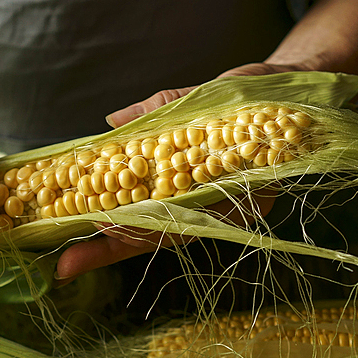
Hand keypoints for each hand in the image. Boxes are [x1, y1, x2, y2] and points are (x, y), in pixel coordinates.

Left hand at [55, 0, 357, 282]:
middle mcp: (219, 207)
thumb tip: (113, 121)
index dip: (137, 227)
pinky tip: (89, 217)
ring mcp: (205, 203)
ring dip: (110, 243)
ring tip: (67, 253)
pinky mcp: (192, 191)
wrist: (293, 95)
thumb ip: (166, 107)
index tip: (100, 226)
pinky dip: (123, 214)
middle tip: (64, 265)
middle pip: (156, 236)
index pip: (177, 220)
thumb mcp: (219, 92)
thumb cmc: (262, 93)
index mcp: (233, 191)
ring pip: (152, 231)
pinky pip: (156, 212)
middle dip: (109, 251)